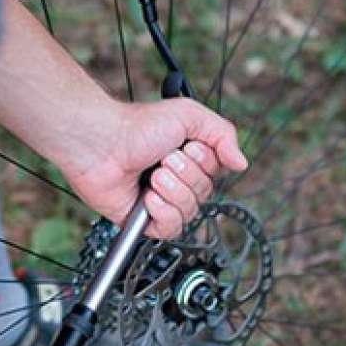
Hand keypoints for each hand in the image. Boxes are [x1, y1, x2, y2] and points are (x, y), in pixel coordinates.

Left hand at [60, 97, 246, 238]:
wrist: (103, 144)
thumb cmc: (138, 126)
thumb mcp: (190, 115)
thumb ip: (224, 134)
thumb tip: (242, 164)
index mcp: (190, 158)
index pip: (217, 174)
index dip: (206, 162)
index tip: (188, 146)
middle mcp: (177, 180)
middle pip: (205, 194)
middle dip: (186, 174)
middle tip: (163, 159)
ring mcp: (161, 201)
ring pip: (190, 212)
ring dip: (173, 191)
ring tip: (152, 175)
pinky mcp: (144, 220)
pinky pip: (171, 229)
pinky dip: (162, 212)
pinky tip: (148, 197)